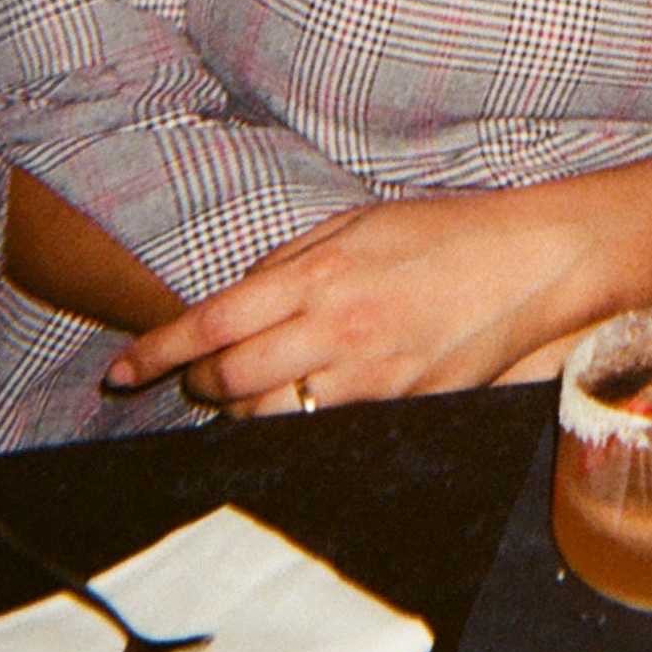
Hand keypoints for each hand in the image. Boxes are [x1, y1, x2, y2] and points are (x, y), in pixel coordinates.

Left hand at [105, 185, 602, 417]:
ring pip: (268, 415)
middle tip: (198, 376)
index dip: (157, 353)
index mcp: (318, 273)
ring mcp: (368, 375)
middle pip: (228, 378)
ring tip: (244, 393)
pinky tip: (297, 406)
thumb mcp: (356, 223)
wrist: (528, 262)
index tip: (122, 372)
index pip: (212, 322)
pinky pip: (323, 429)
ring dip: (241, 409)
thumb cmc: (443, 233)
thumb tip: (235, 298)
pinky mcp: (399, 407)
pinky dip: (296, 421)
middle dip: (197, 383)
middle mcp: (334, 327)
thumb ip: (289, 260)